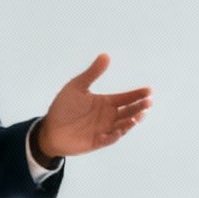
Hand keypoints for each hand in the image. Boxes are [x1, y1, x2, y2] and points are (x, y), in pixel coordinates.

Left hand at [33, 54, 150, 162]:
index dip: (137, 95)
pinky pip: (108, 139)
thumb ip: (92, 73)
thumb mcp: (77, 86)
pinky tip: (118, 130)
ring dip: (131, 121)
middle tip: (148, 102)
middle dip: (139, 107)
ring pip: (123, 125)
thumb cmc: (63, 107)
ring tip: (138, 116)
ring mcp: (104, 130)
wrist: (49, 128)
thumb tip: (105, 56)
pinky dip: (114, 136)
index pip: (126, 98)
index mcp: (105, 103)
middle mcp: (108, 116)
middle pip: (128, 111)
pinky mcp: (96, 141)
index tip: (148, 91)